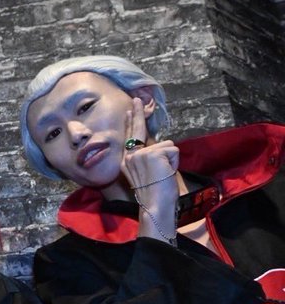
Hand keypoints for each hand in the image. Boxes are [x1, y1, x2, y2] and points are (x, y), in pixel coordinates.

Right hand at [122, 97, 179, 242]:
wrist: (155, 204)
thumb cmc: (155, 192)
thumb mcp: (147, 173)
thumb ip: (148, 158)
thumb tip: (159, 145)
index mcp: (128, 161)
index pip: (130, 137)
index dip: (130, 122)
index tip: (129, 110)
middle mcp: (131, 156)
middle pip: (138, 130)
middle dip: (138, 114)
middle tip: (137, 99)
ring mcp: (141, 154)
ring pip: (166, 145)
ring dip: (171, 158)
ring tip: (165, 173)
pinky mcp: (153, 154)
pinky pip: (173, 150)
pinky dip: (175, 161)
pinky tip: (167, 172)